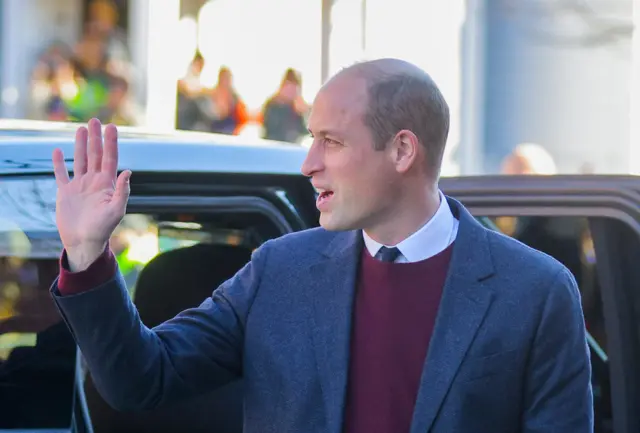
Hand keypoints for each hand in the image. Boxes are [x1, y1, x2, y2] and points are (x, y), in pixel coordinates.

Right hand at [52, 118, 130, 271]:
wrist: (84, 242)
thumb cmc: (103, 229)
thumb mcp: (116, 210)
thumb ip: (123, 191)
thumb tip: (128, 171)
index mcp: (107, 184)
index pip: (110, 158)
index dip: (111, 143)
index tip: (111, 127)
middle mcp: (94, 182)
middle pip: (95, 154)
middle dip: (95, 138)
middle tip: (95, 120)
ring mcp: (79, 186)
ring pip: (80, 160)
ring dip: (80, 144)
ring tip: (81, 128)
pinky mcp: (65, 193)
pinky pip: (61, 174)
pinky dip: (59, 163)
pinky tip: (58, 151)